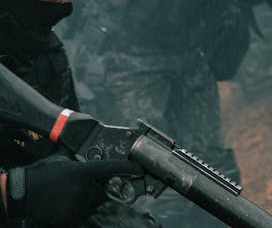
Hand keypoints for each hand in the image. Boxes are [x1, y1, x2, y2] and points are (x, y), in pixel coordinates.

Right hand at [5, 157, 141, 225]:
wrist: (20, 191)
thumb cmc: (41, 175)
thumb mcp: (64, 163)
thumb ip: (82, 166)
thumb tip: (97, 168)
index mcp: (82, 171)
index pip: (111, 168)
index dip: (128, 168)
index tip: (140, 170)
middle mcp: (83, 187)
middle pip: (102, 194)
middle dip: (95, 193)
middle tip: (80, 191)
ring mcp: (77, 204)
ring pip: (93, 207)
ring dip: (86, 204)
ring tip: (68, 199)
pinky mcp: (69, 218)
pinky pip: (83, 219)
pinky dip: (78, 215)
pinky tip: (66, 208)